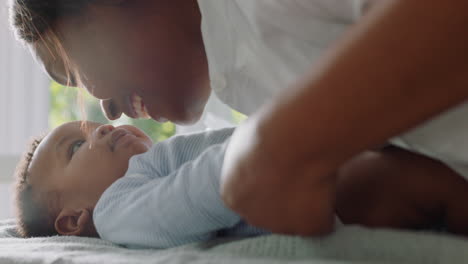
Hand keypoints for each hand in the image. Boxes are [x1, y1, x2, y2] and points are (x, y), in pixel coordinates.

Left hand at [221, 116, 336, 234]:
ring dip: (301, 203)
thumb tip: (252, 159)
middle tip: (294, 172)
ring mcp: (281, 226)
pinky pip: (321, 221)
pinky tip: (327, 187)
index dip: (263, 181)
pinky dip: (325, 207)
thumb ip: (245, 158)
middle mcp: (252, 216)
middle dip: (279, 196)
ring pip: (293, 218)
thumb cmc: (265, 133)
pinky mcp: (310, 228)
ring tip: (313, 176)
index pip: (245, 195)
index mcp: (232, 195)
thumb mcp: (243, 139)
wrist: (295, 141)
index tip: (275, 166)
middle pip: (266, 211)